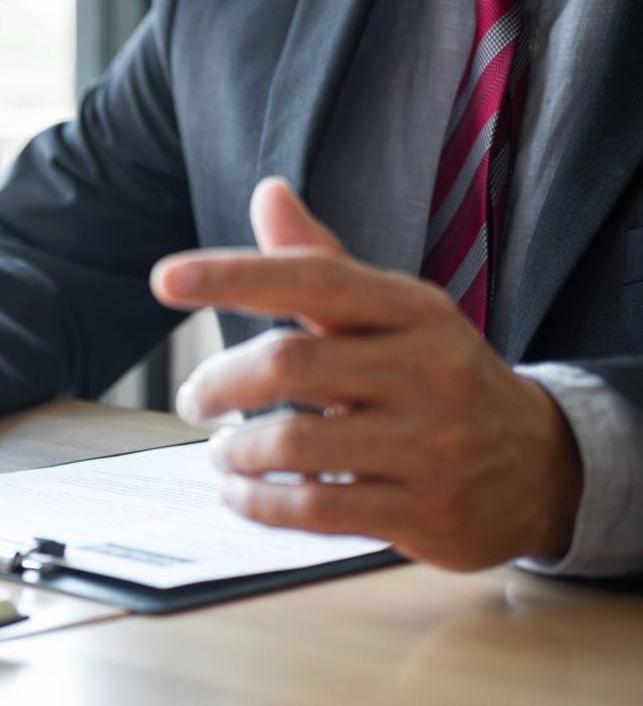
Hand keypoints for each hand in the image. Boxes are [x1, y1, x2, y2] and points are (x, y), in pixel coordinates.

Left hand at [148, 177, 582, 571]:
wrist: (541, 468)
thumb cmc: (439, 378)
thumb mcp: (394, 313)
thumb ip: (322, 262)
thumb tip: (268, 193)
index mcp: (414, 310)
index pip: (313, 278)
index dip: (232, 276)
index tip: (164, 279)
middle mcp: (427, 371)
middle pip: (292, 363)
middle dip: (220, 382)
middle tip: (192, 398)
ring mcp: (430, 446)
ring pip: (295, 444)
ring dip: (235, 451)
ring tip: (222, 451)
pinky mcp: (422, 512)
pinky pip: (315, 509)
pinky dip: (258, 503)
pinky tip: (242, 492)